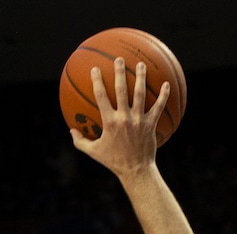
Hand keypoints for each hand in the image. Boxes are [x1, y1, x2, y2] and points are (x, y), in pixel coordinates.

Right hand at [69, 59, 168, 177]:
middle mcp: (124, 118)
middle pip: (122, 90)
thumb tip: (71, 130)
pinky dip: (163, 96)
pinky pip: (158, 108)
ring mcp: (139, 121)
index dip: (97, 82)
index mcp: (109, 122)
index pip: (101, 97)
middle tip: (119, 59)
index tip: (95, 69)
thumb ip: (80, 141)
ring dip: (140, 78)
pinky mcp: (150, 125)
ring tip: (141, 64)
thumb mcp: (94, 152)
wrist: (135, 171)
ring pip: (140, 95)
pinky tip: (166, 84)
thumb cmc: (114, 161)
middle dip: (120, 73)